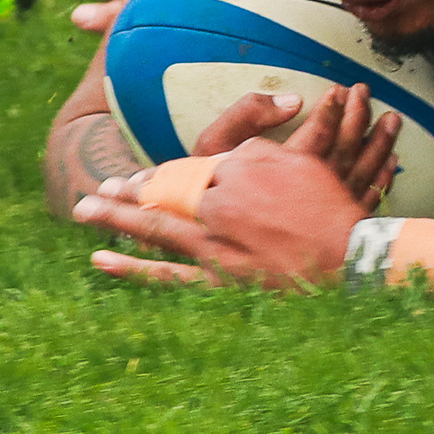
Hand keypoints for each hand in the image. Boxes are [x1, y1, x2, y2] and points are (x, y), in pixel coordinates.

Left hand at [76, 131, 373, 286]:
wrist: (352, 258)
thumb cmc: (331, 209)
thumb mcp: (300, 163)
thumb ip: (257, 153)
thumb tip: (226, 158)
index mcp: (236, 172)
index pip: (189, 167)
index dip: (162, 172)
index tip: (139, 176)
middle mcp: (217, 205)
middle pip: (162, 192)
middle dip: (128, 190)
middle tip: (97, 188)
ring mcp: (214, 245)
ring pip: (154, 225)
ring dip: (114, 216)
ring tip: (81, 210)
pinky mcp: (219, 280)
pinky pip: (167, 275)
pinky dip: (132, 268)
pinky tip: (101, 260)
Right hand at [193, 81, 401, 208]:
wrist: (202, 231)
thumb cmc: (207, 186)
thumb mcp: (215, 144)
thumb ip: (249, 115)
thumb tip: (294, 100)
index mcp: (281, 168)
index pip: (318, 132)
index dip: (333, 109)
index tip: (341, 89)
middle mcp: (306, 191)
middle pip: (345, 149)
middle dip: (359, 117)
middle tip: (365, 91)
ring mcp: (322, 211)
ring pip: (360, 172)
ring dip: (379, 143)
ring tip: (392, 119)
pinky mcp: (330, 225)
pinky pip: (365, 199)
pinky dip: (382, 178)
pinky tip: (392, 161)